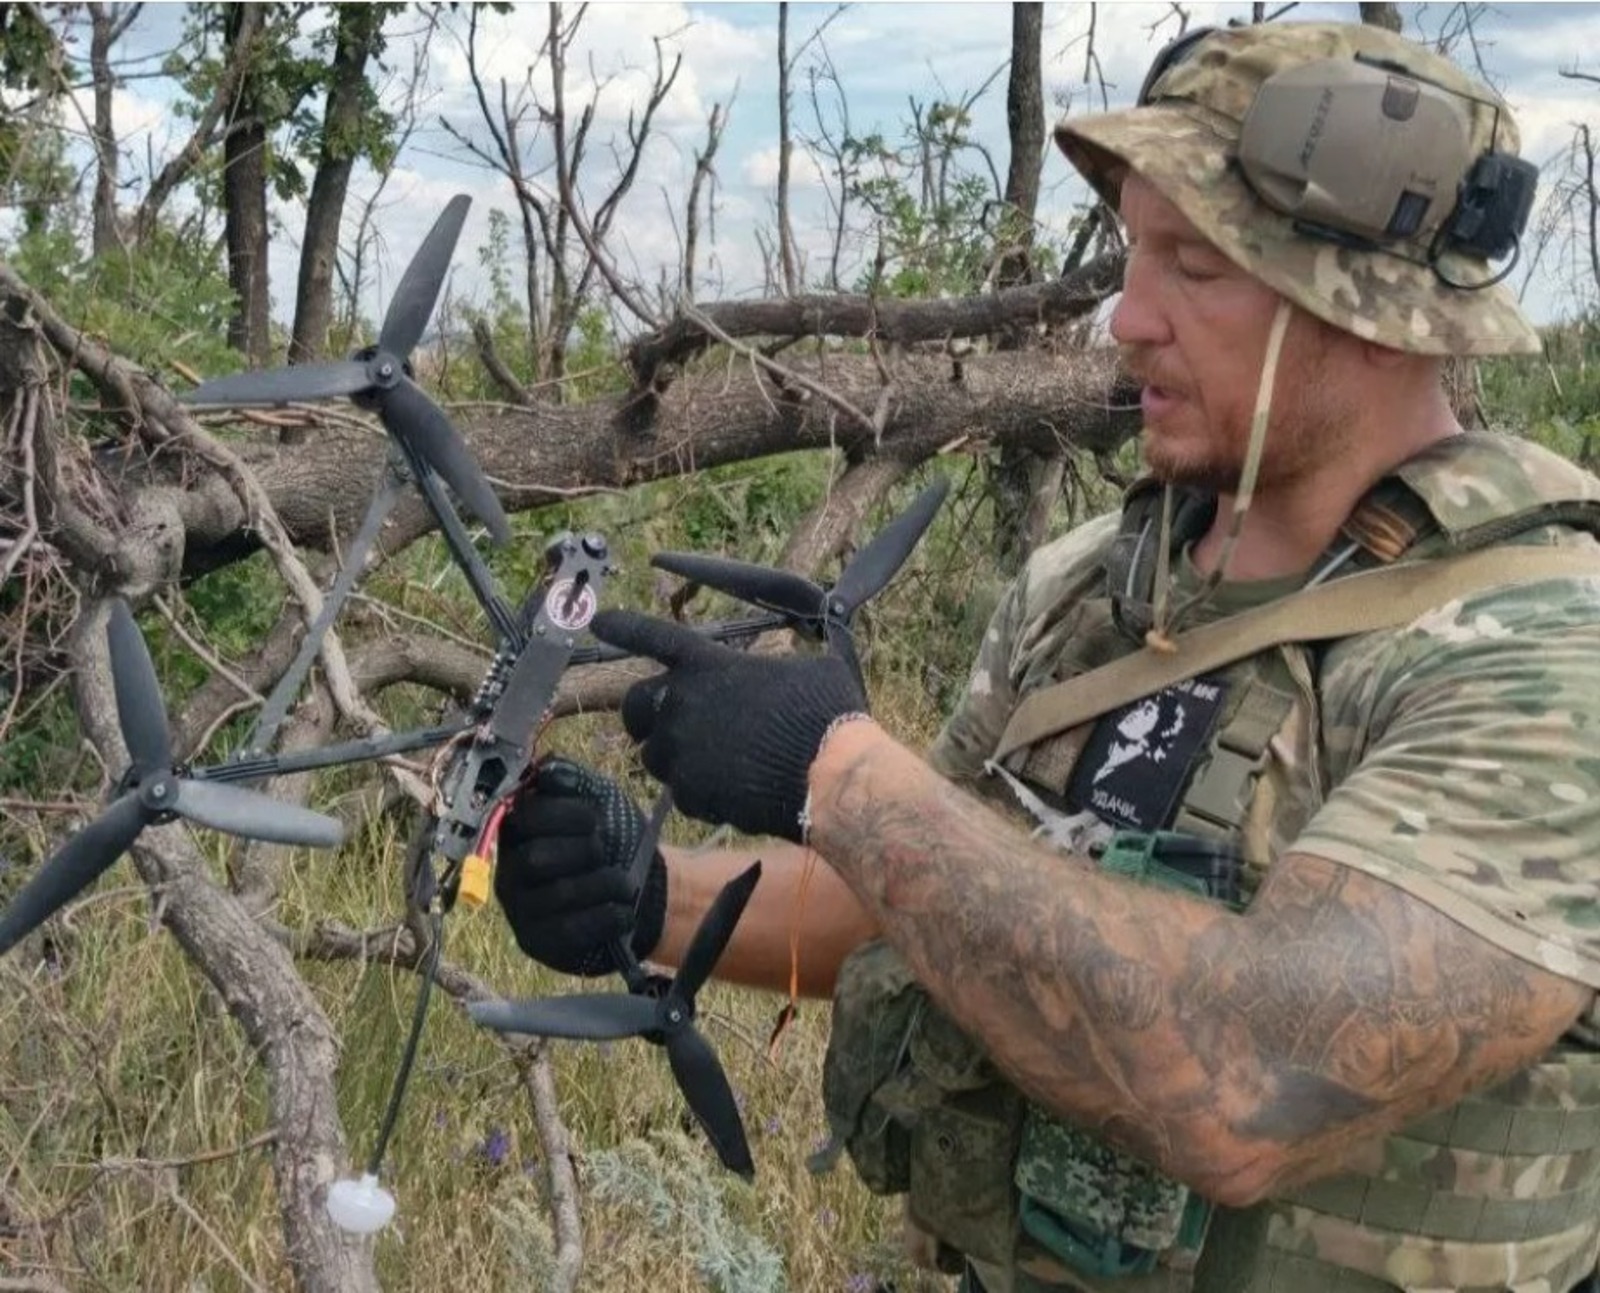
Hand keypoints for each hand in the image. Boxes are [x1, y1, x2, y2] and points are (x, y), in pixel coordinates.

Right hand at [493, 757, 666, 975]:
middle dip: (583, 852)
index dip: (564, 815)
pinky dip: (608, 916)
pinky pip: (570, 931)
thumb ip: (572, 779)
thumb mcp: (599, 798)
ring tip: (625, 884)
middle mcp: (509, 870)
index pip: (523, 818)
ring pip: (557, 896)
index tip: (594, 818)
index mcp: (519, 830)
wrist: (645, 889)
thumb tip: (546, 770)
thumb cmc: (615, 839)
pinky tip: (624, 909)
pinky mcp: (538, 943)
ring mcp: (520, 911)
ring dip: (603, 884)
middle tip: (604, 852)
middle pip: (534, 859)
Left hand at [589, 610, 868, 842]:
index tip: (599, 621)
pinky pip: (681, 793)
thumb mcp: (812, 668)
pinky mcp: (688, 792)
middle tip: (671, 722)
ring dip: (677, 757)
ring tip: (719, 761)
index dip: (624, 627)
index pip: (654, 636)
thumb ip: (786, 661)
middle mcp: (684, 703)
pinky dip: (701, 792)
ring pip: (655, 755)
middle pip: (635, 705)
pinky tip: (734, 790)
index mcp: (710, 664)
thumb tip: (801, 657)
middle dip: (646, 714)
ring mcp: (682, 750)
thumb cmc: (829, 716)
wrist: (831, 777)